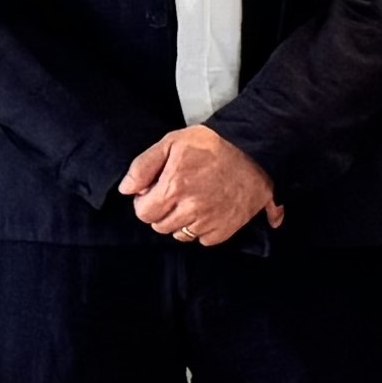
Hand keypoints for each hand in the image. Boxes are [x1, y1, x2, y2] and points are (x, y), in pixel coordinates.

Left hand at [121, 124, 279, 245]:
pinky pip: (203, 240)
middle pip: (160, 226)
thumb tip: (126, 189)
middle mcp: (190, 208)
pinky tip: (209, 210)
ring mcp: (209, 221)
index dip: (146, 201)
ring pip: (181, 235)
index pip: (143, 213)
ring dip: (182, 222)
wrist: (255, 151)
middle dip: (163, 212)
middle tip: (176, 194)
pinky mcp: (226, 229)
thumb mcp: (172, 142)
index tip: (157, 191)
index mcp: (173, 187)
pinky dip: (203, 229)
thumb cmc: (212, 145)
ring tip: (194, 201)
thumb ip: (143, 166)